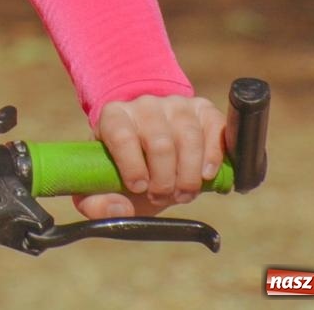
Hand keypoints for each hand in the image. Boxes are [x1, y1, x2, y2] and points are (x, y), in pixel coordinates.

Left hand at [74, 94, 225, 219]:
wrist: (151, 152)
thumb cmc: (126, 169)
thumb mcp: (104, 184)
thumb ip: (98, 202)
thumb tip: (120, 209)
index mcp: (114, 117)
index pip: (122, 136)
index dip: (132, 167)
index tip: (139, 188)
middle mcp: (145, 105)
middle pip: (160, 142)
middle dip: (164, 180)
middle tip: (162, 197)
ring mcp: (176, 105)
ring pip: (189, 137)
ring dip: (189, 175)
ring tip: (183, 194)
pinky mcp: (203, 110)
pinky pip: (215, 129)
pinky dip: (214, 156)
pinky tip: (207, 176)